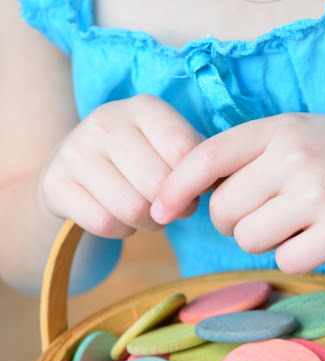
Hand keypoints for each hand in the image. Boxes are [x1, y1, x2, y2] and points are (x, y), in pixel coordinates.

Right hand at [42, 94, 202, 236]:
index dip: (193, 184)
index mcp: (144, 107)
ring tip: (142, 214)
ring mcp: (76, 150)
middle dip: (169, 209)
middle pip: (159, 185)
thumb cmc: (138, 166)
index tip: (188, 191)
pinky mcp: (55, 183)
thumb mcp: (168, 152)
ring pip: (132, 208)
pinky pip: (104, 223)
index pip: (185, 151)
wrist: (75, 175)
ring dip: (145, 223)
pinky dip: (119, 231)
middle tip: (164, 209)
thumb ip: (195, 163)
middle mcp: (106, 120)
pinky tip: (116, 218)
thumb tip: (211, 184)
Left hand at [151, 114, 324, 272]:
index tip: (159, 210)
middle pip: (224, 212)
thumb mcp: (303, 135)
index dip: (175, 187)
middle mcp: (294, 156)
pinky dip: (296, 257)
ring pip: (250, 240)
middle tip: (270, 214)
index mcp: (280, 129)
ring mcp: (318, 193)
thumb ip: (253, 156)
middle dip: (237, 223)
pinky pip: (285, 260)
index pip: (206, 157)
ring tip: (300, 224)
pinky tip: (320, 240)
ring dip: (267, 241)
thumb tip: (198, 193)